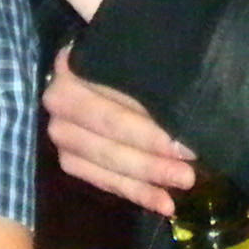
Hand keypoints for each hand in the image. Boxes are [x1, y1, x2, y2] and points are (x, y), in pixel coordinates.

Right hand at [44, 47, 193, 215]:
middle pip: (107, 132)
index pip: (111, 100)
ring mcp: (60, 131)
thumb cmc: (133, 55)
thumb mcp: (137, 45)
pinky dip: (133, 193)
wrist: (106, 67)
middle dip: (151, 155)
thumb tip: (180, 71)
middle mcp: (58, 98)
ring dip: (145, 178)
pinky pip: (100, 180)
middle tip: (190, 167)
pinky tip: (163, 203)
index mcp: (74, 64)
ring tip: (183, 184)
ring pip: (102, 160)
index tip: (186, 142)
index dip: (148, 127)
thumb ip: (145, 55)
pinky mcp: (69, 157)